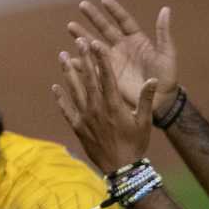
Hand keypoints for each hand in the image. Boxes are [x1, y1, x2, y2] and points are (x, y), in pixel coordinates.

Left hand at [53, 38, 158, 175]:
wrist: (120, 169)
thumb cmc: (135, 144)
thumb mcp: (144, 122)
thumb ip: (146, 100)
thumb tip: (153, 79)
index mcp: (113, 105)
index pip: (106, 76)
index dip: (100, 58)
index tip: (95, 43)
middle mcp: (96, 108)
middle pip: (88, 79)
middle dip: (83, 58)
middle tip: (78, 39)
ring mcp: (85, 118)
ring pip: (74, 90)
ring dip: (68, 72)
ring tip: (61, 56)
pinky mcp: (77, 127)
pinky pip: (66, 109)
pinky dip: (60, 98)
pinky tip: (55, 86)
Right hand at [69, 0, 179, 123]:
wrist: (159, 100)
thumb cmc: (166, 77)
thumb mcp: (167, 53)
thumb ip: (163, 32)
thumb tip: (165, 9)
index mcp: (137, 40)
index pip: (124, 21)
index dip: (115, 10)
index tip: (104, 0)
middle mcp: (123, 47)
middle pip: (105, 28)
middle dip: (94, 17)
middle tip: (82, 5)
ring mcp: (113, 60)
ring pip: (95, 44)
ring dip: (84, 35)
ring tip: (71, 26)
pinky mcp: (107, 74)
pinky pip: (91, 66)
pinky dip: (81, 63)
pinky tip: (70, 58)